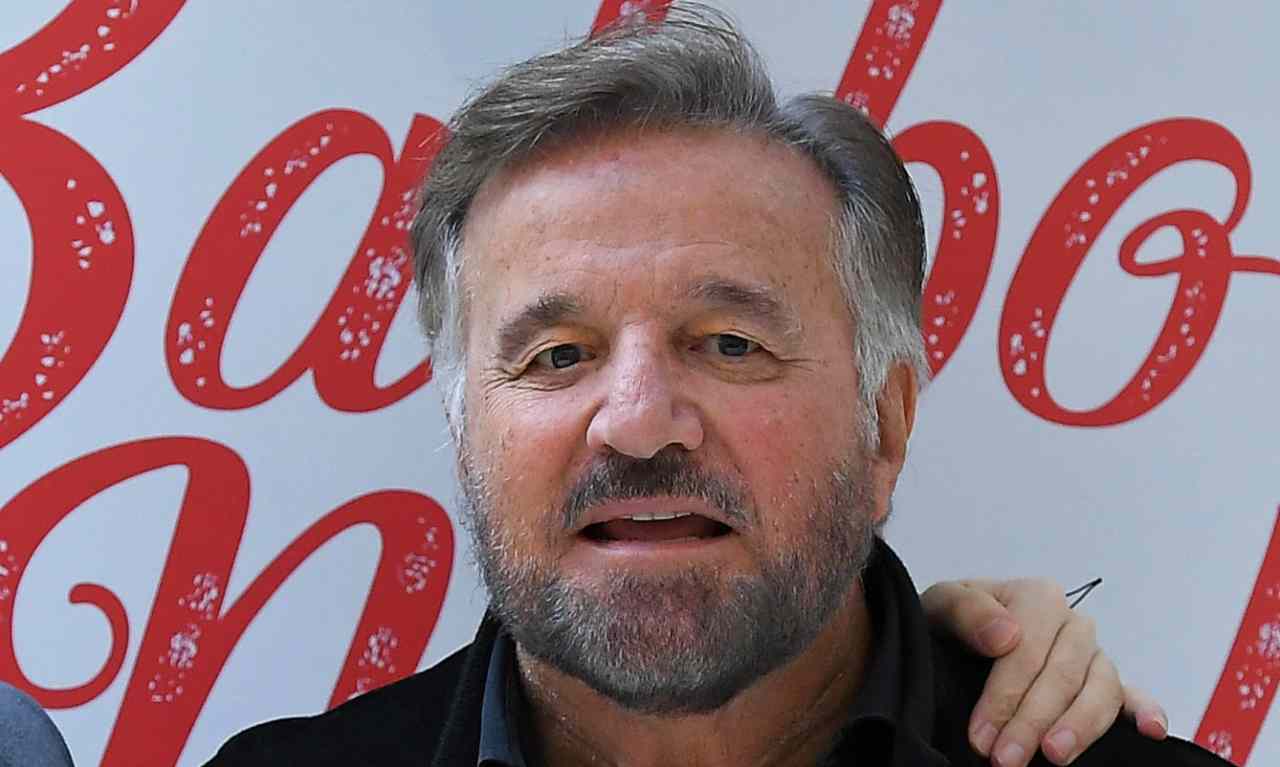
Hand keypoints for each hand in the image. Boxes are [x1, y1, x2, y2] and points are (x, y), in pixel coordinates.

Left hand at [921, 578, 1167, 766]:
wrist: (955, 638)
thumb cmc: (953, 623)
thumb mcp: (941, 605)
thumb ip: (966, 611)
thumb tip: (1005, 635)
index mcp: (1037, 598)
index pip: (1028, 651)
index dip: (1005, 696)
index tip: (982, 735)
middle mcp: (1071, 624)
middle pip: (1063, 675)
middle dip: (1032, 722)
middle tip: (1006, 759)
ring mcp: (1092, 655)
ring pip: (1100, 690)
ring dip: (1079, 726)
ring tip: (1054, 756)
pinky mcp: (1105, 684)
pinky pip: (1132, 695)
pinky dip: (1146, 711)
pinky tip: (1150, 730)